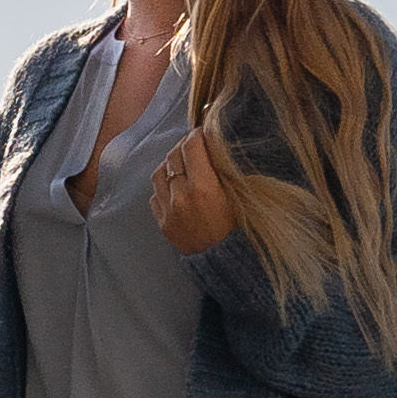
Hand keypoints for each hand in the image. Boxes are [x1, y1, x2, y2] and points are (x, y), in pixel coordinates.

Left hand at [152, 127, 243, 256]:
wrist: (227, 265)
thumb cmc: (241, 230)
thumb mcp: (241, 196)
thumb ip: (226, 171)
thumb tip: (216, 146)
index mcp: (204, 187)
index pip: (192, 147)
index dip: (197, 135)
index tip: (203, 132)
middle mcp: (182, 196)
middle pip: (174, 156)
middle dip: (184, 146)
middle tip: (193, 145)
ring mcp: (169, 210)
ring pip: (159, 172)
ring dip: (170, 164)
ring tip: (182, 164)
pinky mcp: (163, 223)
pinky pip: (155, 195)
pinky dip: (163, 187)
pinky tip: (175, 187)